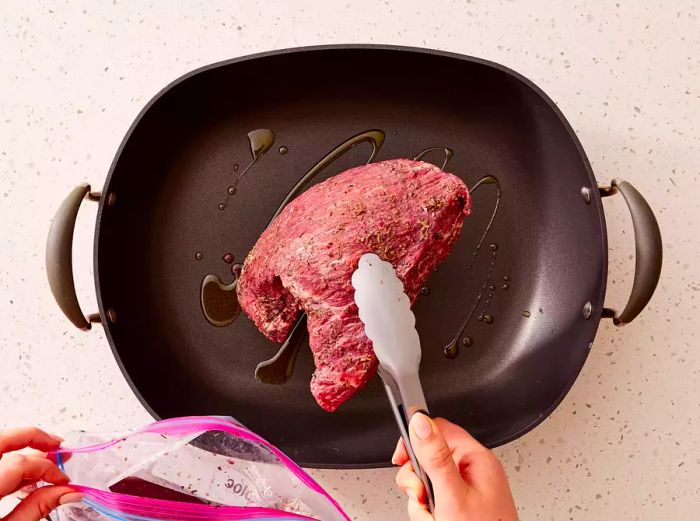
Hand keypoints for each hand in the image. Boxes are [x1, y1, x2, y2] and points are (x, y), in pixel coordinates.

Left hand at [0, 427, 81, 520]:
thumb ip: (35, 510)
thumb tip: (68, 492)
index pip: (21, 464)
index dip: (48, 469)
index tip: (64, 481)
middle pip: (3, 439)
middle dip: (34, 436)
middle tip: (58, 444)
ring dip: (23, 445)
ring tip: (48, 453)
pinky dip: (11, 458)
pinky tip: (27, 470)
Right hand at [393, 415, 517, 520]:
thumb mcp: (452, 495)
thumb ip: (435, 457)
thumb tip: (420, 421)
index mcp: (476, 458)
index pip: (438, 429)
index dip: (416, 440)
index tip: (402, 458)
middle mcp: (473, 470)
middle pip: (428, 457)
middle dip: (417, 481)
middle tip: (423, 498)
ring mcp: (468, 488)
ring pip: (427, 481)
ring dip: (422, 502)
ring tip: (435, 517)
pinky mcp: (462, 504)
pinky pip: (434, 499)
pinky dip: (429, 512)